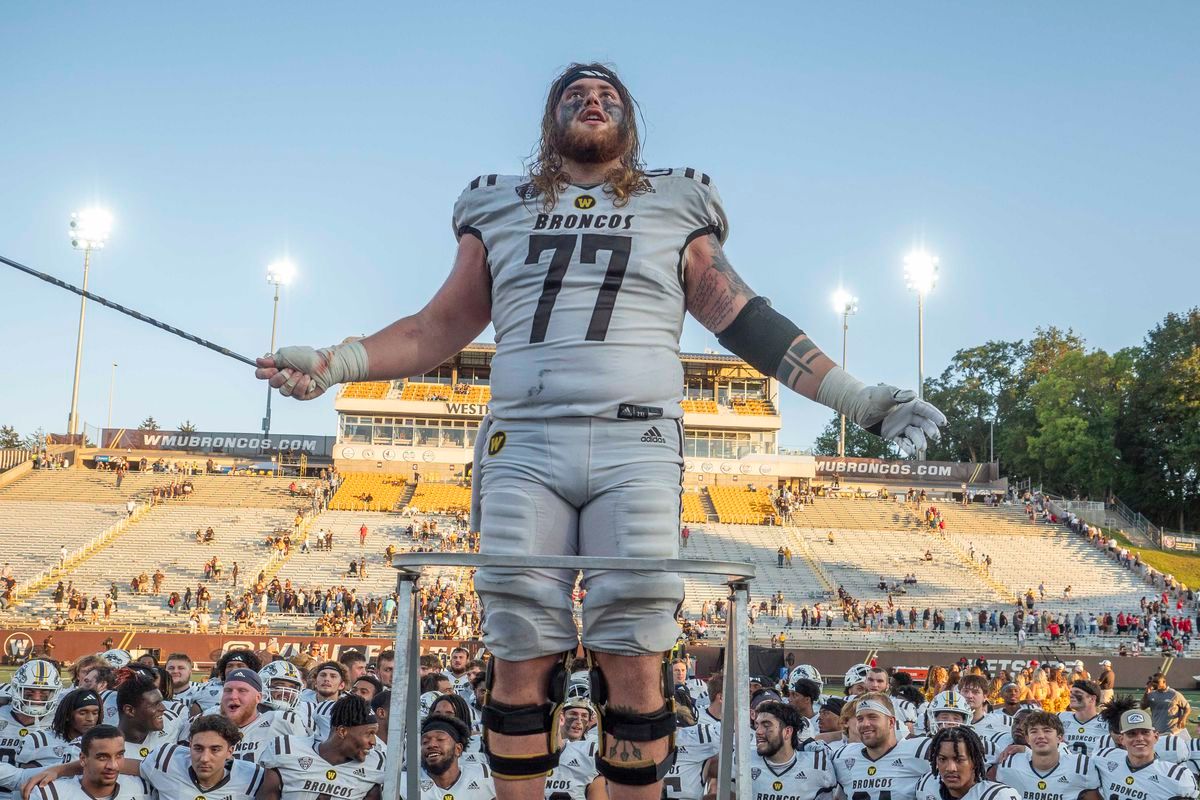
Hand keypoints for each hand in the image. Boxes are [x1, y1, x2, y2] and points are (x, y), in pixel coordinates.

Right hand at [22, 763, 72, 798]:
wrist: (51, 770)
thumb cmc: (51, 774)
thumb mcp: (50, 777)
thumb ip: (45, 781)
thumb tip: (40, 786)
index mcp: (34, 779)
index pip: (27, 788)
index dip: (26, 795)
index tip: (27, 799)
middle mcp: (30, 779)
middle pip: (22, 787)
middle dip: (22, 794)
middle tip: (26, 799)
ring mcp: (30, 780)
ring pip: (22, 787)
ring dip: (23, 793)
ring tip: (26, 798)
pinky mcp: (30, 782)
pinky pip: (25, 786)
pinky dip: (24, 791)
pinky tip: (28, 795)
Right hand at [254, 340, 368, 400]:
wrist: (325, 364)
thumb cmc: (307, 357)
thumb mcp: (288, 354)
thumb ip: (272, 360)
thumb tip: (258, 361)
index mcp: (276, 368)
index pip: (261, 374)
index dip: (264, 373)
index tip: (273, 368)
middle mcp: (282, 379)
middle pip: (272, 384)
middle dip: (283, 376)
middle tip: (292, 369)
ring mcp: (291, 387)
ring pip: (284, 391)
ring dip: (294, 380)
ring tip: (303, 373)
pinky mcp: (301, 395)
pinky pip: (297, 394)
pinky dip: (303, 384)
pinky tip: (309, 379)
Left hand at [854, 385, 946, 456]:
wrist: (859, 407)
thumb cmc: (873, 397)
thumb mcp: (885, 395)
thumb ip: (898, 395)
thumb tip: (913, 394)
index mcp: (910, 404)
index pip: (926, 409)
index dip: (935, 415)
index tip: (943, 422)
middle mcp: (908, 415)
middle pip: (923, 423)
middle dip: (930, 430)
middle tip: (936, 436)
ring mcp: (902, 426)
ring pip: (914, 435)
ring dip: (919, 441)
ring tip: (921, 448)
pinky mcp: (894, 435)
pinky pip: (903, 442)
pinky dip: (908, 447)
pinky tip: (911, 452)